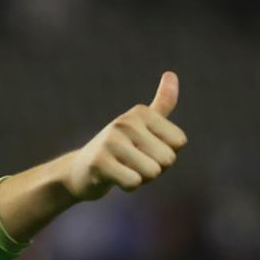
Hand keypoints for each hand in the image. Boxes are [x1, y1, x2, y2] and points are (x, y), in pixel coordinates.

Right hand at [62, 71, 187, 200]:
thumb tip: (171, 73)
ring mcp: (111, 141)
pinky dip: (128, 187)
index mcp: (140, 112)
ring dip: (141, 179)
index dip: (165, 154)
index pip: (179, 143)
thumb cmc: (117, 150)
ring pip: (153, 172)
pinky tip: (113, 178)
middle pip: (168, 159)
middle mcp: (125, 122)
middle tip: (131, 163)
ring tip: (123, 170)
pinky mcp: (100, 162)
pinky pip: (134, 182)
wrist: (79, 171)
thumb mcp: (140, 125)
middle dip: (154, 169)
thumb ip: (161, 104)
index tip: (144, 151)